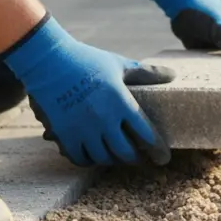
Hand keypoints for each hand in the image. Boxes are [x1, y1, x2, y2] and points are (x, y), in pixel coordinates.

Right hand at [1, 16, 173, 166]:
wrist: (48, 60)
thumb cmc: (87, 60)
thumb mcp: (120, 65)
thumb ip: (146, 74)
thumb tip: (172, 75)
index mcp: (121, 102)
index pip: (147, 134)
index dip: (158, 150)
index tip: (163, 158)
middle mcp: (104, 120)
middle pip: (126, 152)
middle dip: (137, 159)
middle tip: (141, 159)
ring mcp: (83, 129)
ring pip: (103, 158)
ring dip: (114, 160)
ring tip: (119, 157)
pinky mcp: (64, 134)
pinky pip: (80, 158)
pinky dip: (89, 160)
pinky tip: (95, 155)